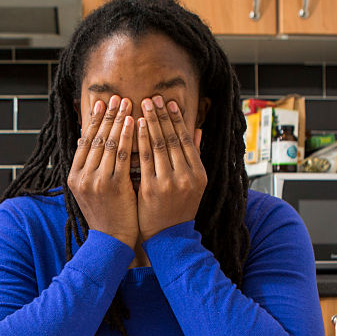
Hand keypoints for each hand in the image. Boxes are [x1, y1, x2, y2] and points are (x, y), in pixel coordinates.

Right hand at [67, 95, 138, 248]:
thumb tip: (84, 140)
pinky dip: (129, 137)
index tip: (103, 104)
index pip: (84, 140)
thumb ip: (89, 167)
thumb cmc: (106, 214)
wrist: (112, 241)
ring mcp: (96, 181)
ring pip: (109, 143)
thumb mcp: (90, 190)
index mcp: (73, 176)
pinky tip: (135, 124)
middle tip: (119, 97)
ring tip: (129, 104)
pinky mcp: (113, 186)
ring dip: (120, 121)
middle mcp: (82, 176)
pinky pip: (123, 155)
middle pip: (96, 138)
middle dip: (109, 115)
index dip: (95, 120)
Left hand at [135, 96, 205, 239]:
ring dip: (151, 122)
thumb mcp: (194, 184)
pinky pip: (145, 158)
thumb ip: (195, 157)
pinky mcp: (151, 189)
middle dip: (162, 115)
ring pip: (159, 145)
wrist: (167, 238)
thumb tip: (198, 130)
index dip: (177, 119)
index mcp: (199, 174)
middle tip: (153, 97)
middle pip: (173, 138)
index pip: (187, 139)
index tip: (169, 103)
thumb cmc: (178, 209)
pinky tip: (137, 126)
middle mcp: (186, 176)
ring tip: (143, 105)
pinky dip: (141, 140)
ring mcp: (169, 183)